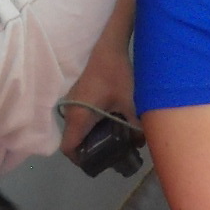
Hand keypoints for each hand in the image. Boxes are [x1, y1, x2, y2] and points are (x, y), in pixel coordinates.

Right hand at [60, 40, 136, 161]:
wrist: (108, 47)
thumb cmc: (115, 75)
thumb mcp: (129, 102)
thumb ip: (134, 125)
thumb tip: (141, 142)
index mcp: (79, 116)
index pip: (68, 148)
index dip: (80, 160)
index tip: (97, 162)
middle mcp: (70, 112)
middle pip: (72, 141)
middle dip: (88, 151)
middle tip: (109, 155)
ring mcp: (72, 102)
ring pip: (76, 129)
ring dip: (90, 137)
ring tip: (112, 141)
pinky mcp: (77, 96)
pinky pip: (80, 118)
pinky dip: (90, 125)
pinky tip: (109, 123)